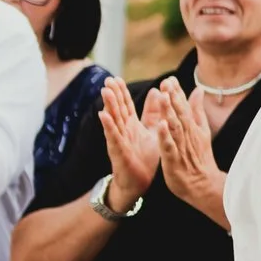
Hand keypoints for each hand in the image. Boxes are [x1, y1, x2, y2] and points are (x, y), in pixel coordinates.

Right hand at [96, 75, 159, 211]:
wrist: (138, 182)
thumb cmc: (143, 157)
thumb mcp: (150, 131)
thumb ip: (152, 112)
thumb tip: (156, 91)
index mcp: (131, 126)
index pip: (125, 105)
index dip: (121, 92)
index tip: (115, 78)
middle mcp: (123, 131)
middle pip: (117, 110)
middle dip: (113, 94)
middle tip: (108, 79)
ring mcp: (119, 141)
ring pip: (114, 121)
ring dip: (109, 106)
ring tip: (105, 91)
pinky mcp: (119, 152)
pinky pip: (114, 137)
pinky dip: (109, 126)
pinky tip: (103, 116)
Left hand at [147, 80, 227, 228]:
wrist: (203, 185)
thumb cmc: (200, 158)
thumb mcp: (202, 130)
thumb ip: (197, 110)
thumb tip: (198, 90)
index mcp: (193, 127)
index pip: (185, 107)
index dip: (177, 93)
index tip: (170, 79)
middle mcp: (188, 135)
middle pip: (180, 114)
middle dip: (173, 98)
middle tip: (166, 82)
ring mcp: (182, 147)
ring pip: (175, 127)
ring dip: (170, 112)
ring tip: (164, 98)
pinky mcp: (174, 160)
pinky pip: (169, 146)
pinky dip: (165, 136)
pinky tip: (161, 125)